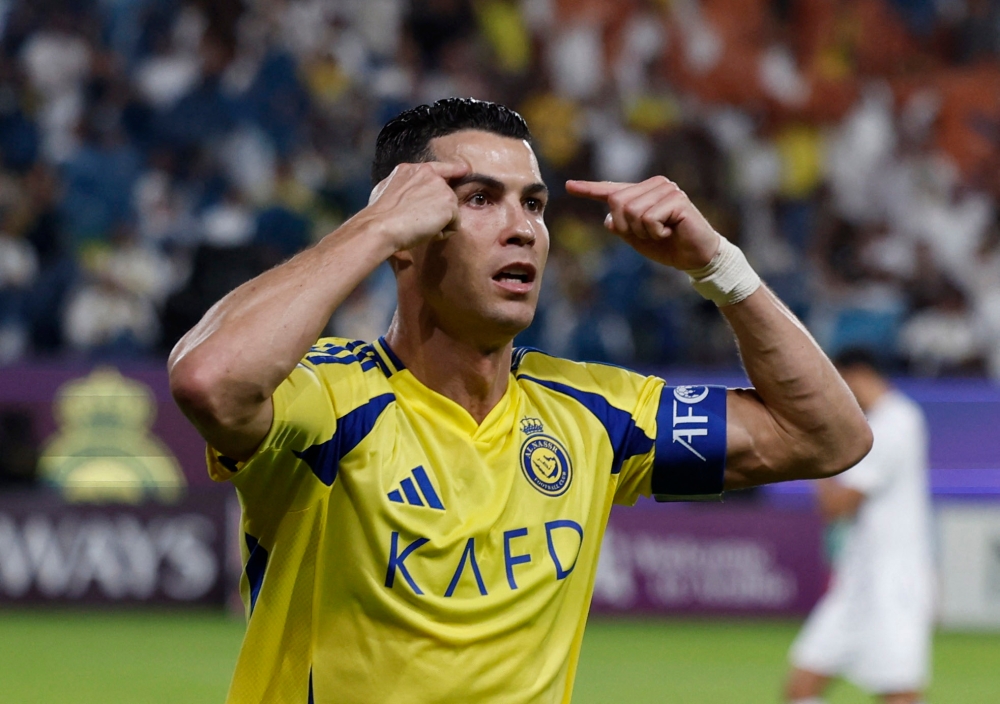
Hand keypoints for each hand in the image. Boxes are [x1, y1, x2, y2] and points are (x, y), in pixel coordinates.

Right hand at [364, 161, 469, 251]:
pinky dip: (442, 233)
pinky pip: (454, 225)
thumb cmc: (378, 215)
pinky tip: (426, 231)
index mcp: (412, 170)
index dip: (453, 169)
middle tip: (416, 222)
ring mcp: (441, 187)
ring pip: (450, 212)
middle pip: (445, 196)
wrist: (381, 226)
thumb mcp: (385, 190)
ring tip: (419, 226)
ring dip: (439, 224)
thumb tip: (402, 193)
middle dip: (436, 212)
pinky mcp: (450, 203)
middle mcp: (429, 174)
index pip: (439, 168)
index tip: (464, 169)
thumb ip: (402, 187)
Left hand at [566, 176, 720, 269]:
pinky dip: (656, 232)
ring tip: (662, 233)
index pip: (611, 190)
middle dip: (628, 226)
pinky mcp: (677, 199)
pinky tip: (671, 232)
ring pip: (632, 212)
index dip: (589, 189)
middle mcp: (654, 185)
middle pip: (617, 203)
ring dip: (644, 231)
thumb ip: (622, 228)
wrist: (696, 257)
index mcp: (642, 193)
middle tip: (650, 234)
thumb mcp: (638, 239)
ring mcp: (667, 189)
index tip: (569, 186)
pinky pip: (649, 219)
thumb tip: (607, 220)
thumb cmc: (669, 247)